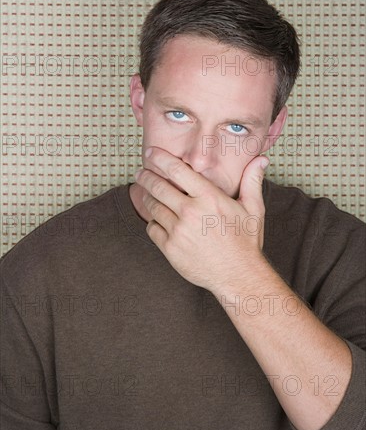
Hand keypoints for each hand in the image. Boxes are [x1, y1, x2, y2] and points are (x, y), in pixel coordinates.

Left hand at [135, 147, 269, 292]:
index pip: (177, 170)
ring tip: (148, 195)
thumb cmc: (246, 241)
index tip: (151, 153)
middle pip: (158, 187)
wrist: (239, 276)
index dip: (160, 158)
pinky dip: (153, 222)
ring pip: (152, 207)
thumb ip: (252, 181)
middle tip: (141, 173)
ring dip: (148, 198)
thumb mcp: (253, 209)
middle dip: (146, 177)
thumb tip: (261, 159)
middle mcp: (191, 212)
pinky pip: (152, 229)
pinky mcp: (170, 249)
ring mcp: (179, 231)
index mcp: (209, 197)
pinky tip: (158, 220)